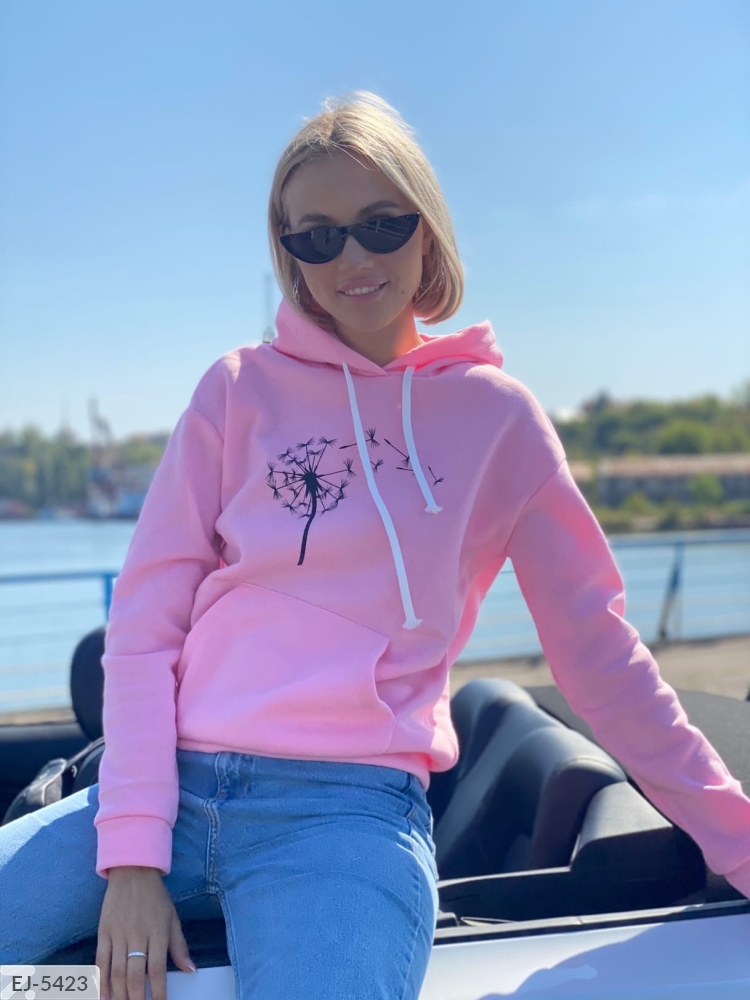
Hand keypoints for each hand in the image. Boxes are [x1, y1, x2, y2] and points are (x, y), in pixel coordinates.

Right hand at [96, 865, 196, 999]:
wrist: (133, 872)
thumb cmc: (156, 898)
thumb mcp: (172, 918)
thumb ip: (179, 946)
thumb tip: (190, 970)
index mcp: (157, 932)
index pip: (157, 969)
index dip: (159, 992)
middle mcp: (137, 935)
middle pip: (135, 975)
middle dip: (137, 998)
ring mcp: (118, 934)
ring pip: (116, 972)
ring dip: (120, 994)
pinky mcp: (103, 932)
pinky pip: (100, 961)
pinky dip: (101, 982)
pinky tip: (104, 997)